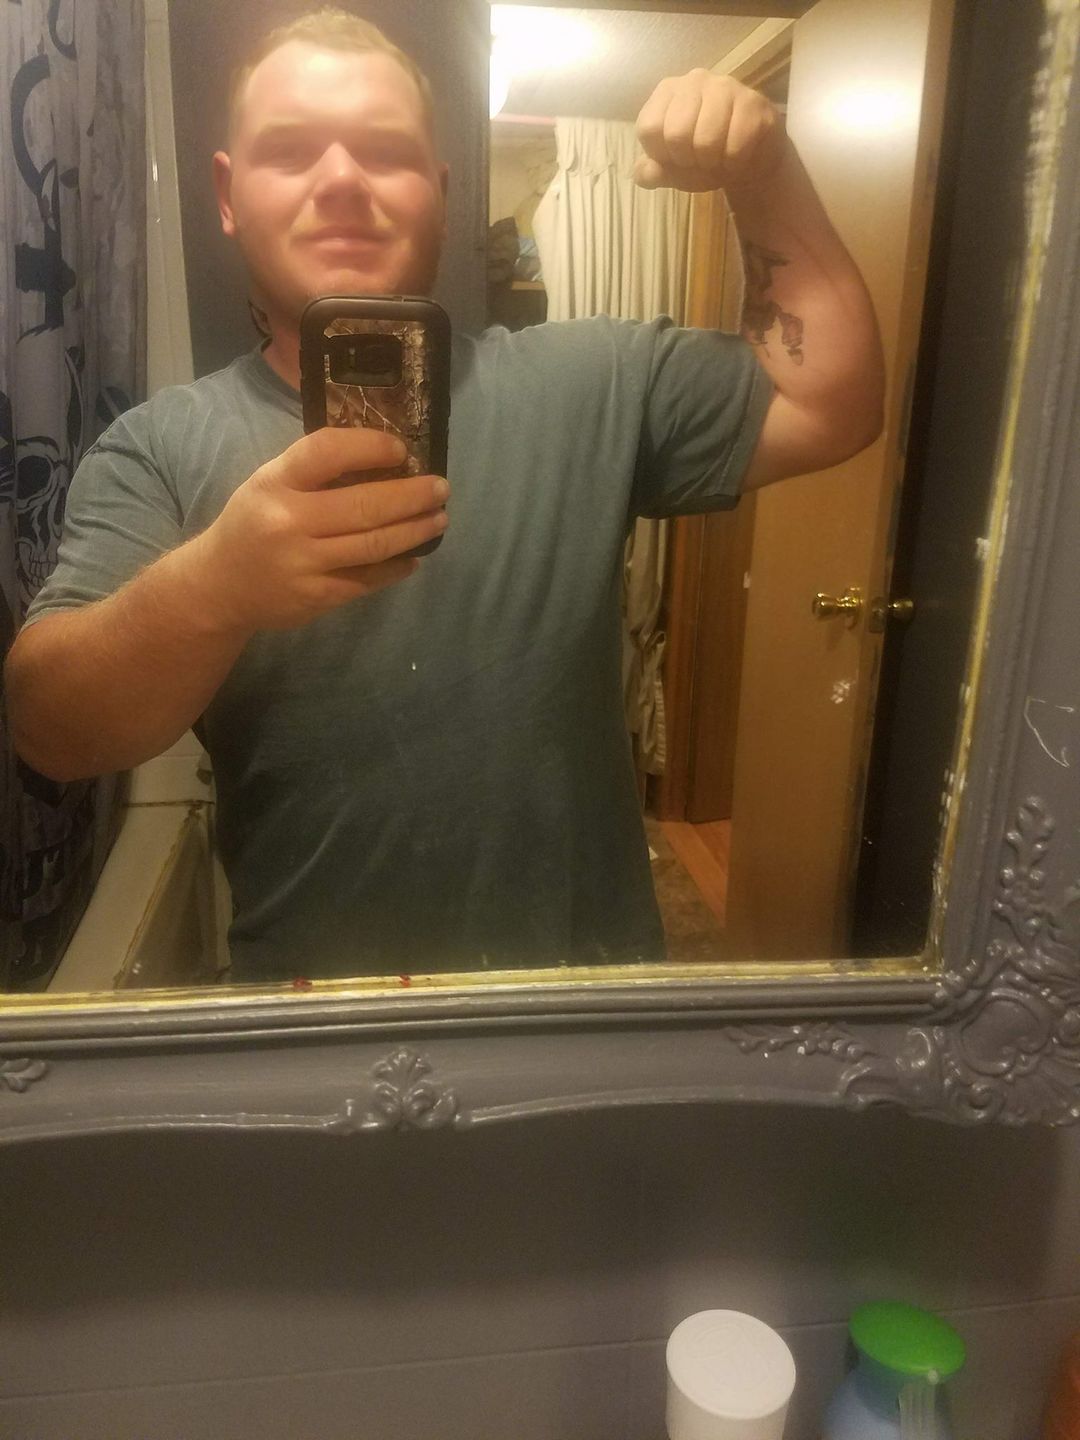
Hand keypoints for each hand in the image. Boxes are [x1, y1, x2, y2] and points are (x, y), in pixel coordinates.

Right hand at [190, 426, 448, 632]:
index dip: (370, 446)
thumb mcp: (269, 484)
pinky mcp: (317, 597)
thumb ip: (315, 471)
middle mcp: (287, 522)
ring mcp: (304, 564)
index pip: (327, 451)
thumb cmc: (253, 524)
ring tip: (439, 518)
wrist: (219, 587)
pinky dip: (397, 567)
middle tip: (441, 488)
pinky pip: (368, 579)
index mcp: (274, 483)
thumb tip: (386, 460)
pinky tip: (414, 555)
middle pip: (364, 504)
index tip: (401, 449)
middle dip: (412, 496)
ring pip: (374, 544)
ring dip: (415, 530)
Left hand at [634, 70, 787, 195]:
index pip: (648, 128)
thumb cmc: (704, 157)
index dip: (662, 154)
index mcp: (667, 91)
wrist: (750, 156)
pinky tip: (736, 157)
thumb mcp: (672, 169)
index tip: (676, 156)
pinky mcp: (752, 102)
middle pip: (676, 134)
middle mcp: (694, 80)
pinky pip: (735, 146)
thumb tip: (642, 174)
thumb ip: (651, 172)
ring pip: (706, 141)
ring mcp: (725, 86)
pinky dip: (733, 163)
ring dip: (712, 163)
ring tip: (718, 157)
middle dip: (688, 160)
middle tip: (700, 158)